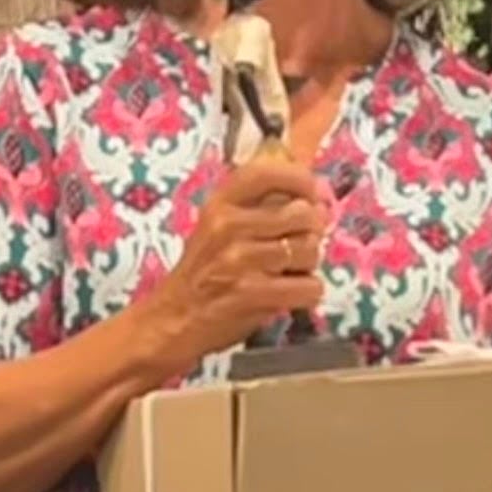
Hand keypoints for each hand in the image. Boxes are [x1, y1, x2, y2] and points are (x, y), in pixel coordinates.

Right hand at [143, 156, 328, 367]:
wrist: (172, 319)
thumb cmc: (204, 273)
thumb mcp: (218, 227)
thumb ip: (260, 207)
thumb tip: (318, 200)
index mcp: (220, 204)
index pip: (267, 173)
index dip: (300, 179)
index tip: (313, 195)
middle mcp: (228, 226)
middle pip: (303, 214)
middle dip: (311, 233)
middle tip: (296, 247)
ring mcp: (239, 260)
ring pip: (309, 251)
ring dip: (307, 266)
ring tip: (286, 273)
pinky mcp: (251, 293)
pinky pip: (308, 286)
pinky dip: (307, 294)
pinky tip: (289, 295)